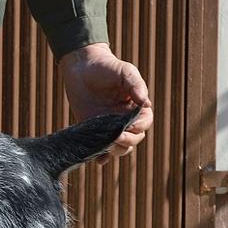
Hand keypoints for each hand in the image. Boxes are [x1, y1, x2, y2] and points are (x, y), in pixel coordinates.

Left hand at [58, 43, 153, 163]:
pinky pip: (100, 149)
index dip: (140, 127)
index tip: (130, 125)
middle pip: (134, 138)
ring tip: (109, 146)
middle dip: (128, 140)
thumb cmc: (106, 67)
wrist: (81, 67)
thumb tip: (146, 104)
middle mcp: (124, 119)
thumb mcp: (125, 72)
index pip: (145, 123)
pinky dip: (102, 158)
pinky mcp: (93, 131)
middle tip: (116, 136)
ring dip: (117, 150)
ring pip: (120, 147)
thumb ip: (136, 86)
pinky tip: (99, 160)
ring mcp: (108, 127)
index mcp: (135, 107)